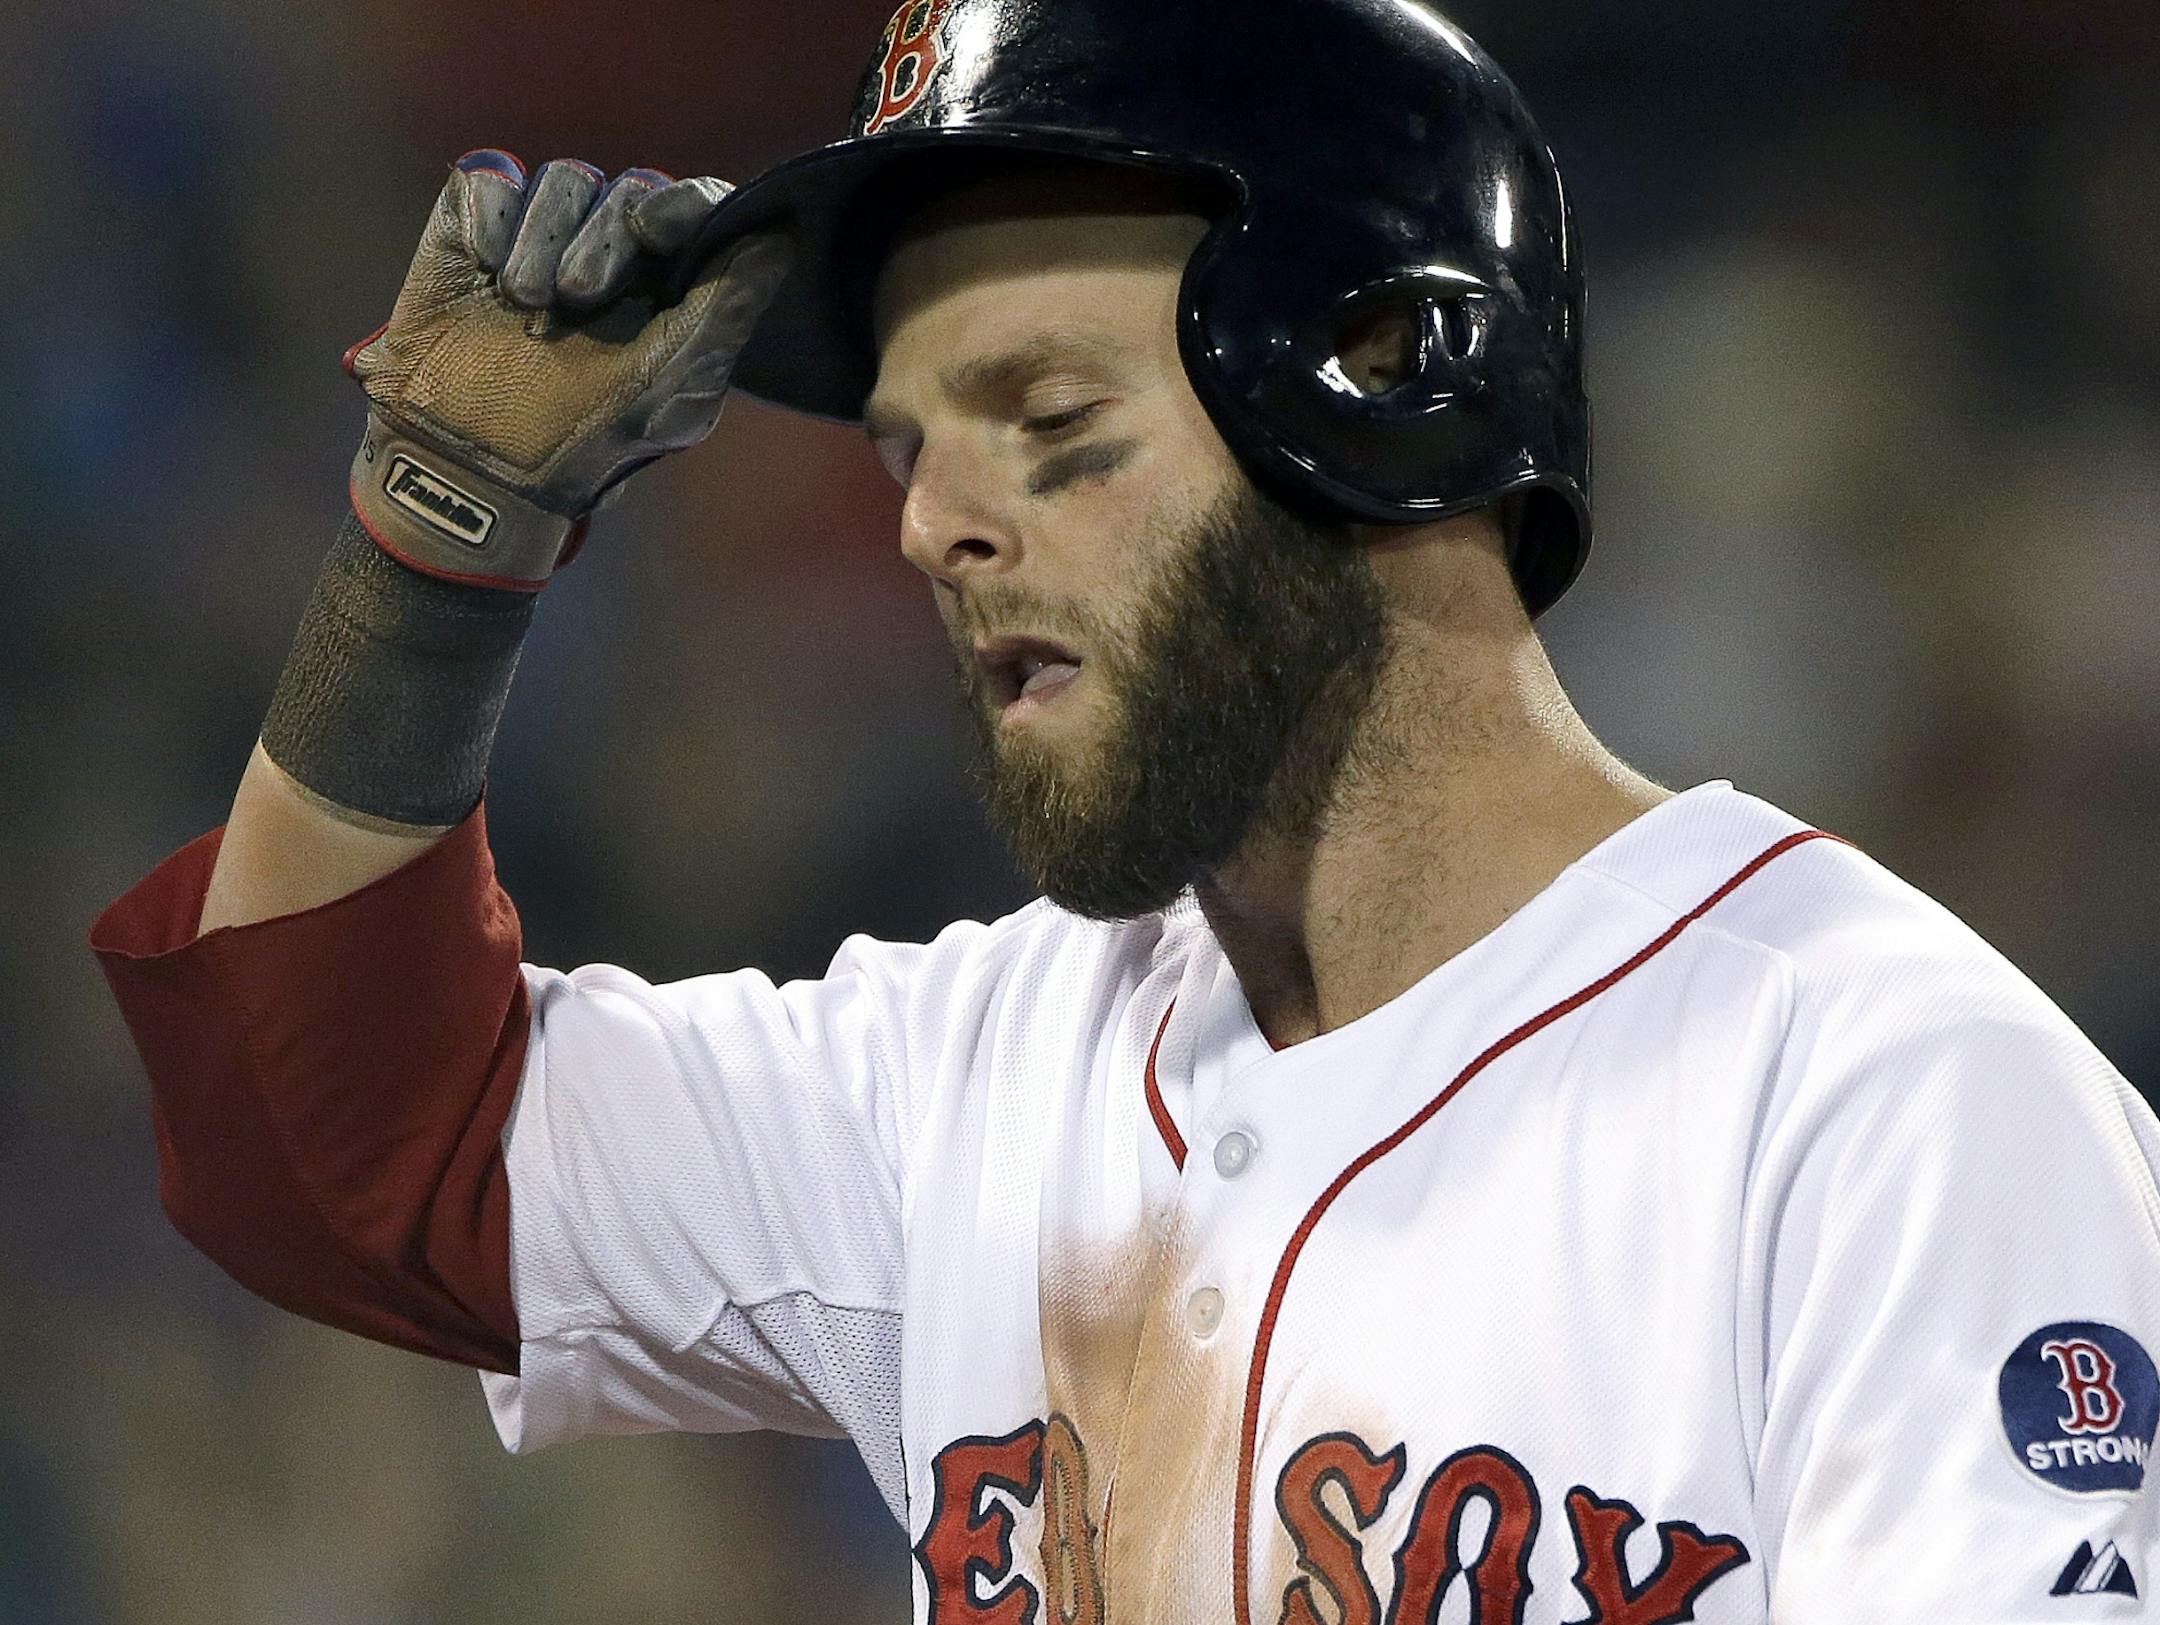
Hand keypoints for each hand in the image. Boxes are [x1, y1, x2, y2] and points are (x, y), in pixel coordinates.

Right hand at [343, 150, 791, 589]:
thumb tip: (785, 234)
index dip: (681, 203)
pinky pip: (491, 179)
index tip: (651, 231)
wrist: (475, 464)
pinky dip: (489, 216)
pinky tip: (485, 272)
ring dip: (543, 239)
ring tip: (525, 304)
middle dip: (601, 241)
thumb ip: (729, 310)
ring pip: (563, 179)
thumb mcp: (671, 387)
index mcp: (671, 285)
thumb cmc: (584, 440)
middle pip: (628, 189)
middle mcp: (613, 250)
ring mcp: (543, 235)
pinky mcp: (473, 228)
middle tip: (575, 301)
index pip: (696, 207)